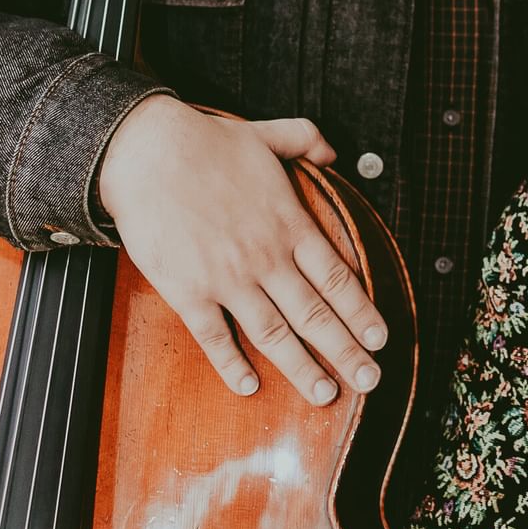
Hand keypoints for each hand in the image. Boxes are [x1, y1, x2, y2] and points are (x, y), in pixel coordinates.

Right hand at [97, 94, 385, 402]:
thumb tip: (332, 149)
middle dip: (347, 351)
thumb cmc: (204, 142)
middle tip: (370, 380)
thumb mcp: (267, 134)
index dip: (362, 312)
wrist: (147, 152)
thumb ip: (305, 140)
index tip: (380, 339)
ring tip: (324, 394)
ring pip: (274, 333)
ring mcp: (229, 278)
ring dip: (302, 368)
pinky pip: (215, 337)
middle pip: (316, 314)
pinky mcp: (189, 291)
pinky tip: (249, 386)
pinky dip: (232, 365)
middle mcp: (267, 257)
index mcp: (289, 224)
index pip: (337, 277)